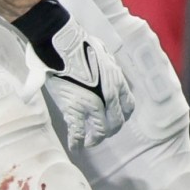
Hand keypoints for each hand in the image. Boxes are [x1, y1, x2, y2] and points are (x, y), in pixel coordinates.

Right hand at [25, 6, 134, 147]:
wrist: (61, 42)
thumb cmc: (78, 43)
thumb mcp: (101, 55)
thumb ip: (105, 69)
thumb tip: (101, 70)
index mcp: (117, 81)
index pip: (127, 107)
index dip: (121, 117)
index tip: (114, 120)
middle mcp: (109, 95)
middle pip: (115, 123)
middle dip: (109, 131)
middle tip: (100, 134)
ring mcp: (92, 103)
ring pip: (100, 131)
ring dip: (95, 139)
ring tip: (89, 142)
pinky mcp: (74, 107)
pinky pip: (78, 131)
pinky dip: (77, 142)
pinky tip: (75, 147)